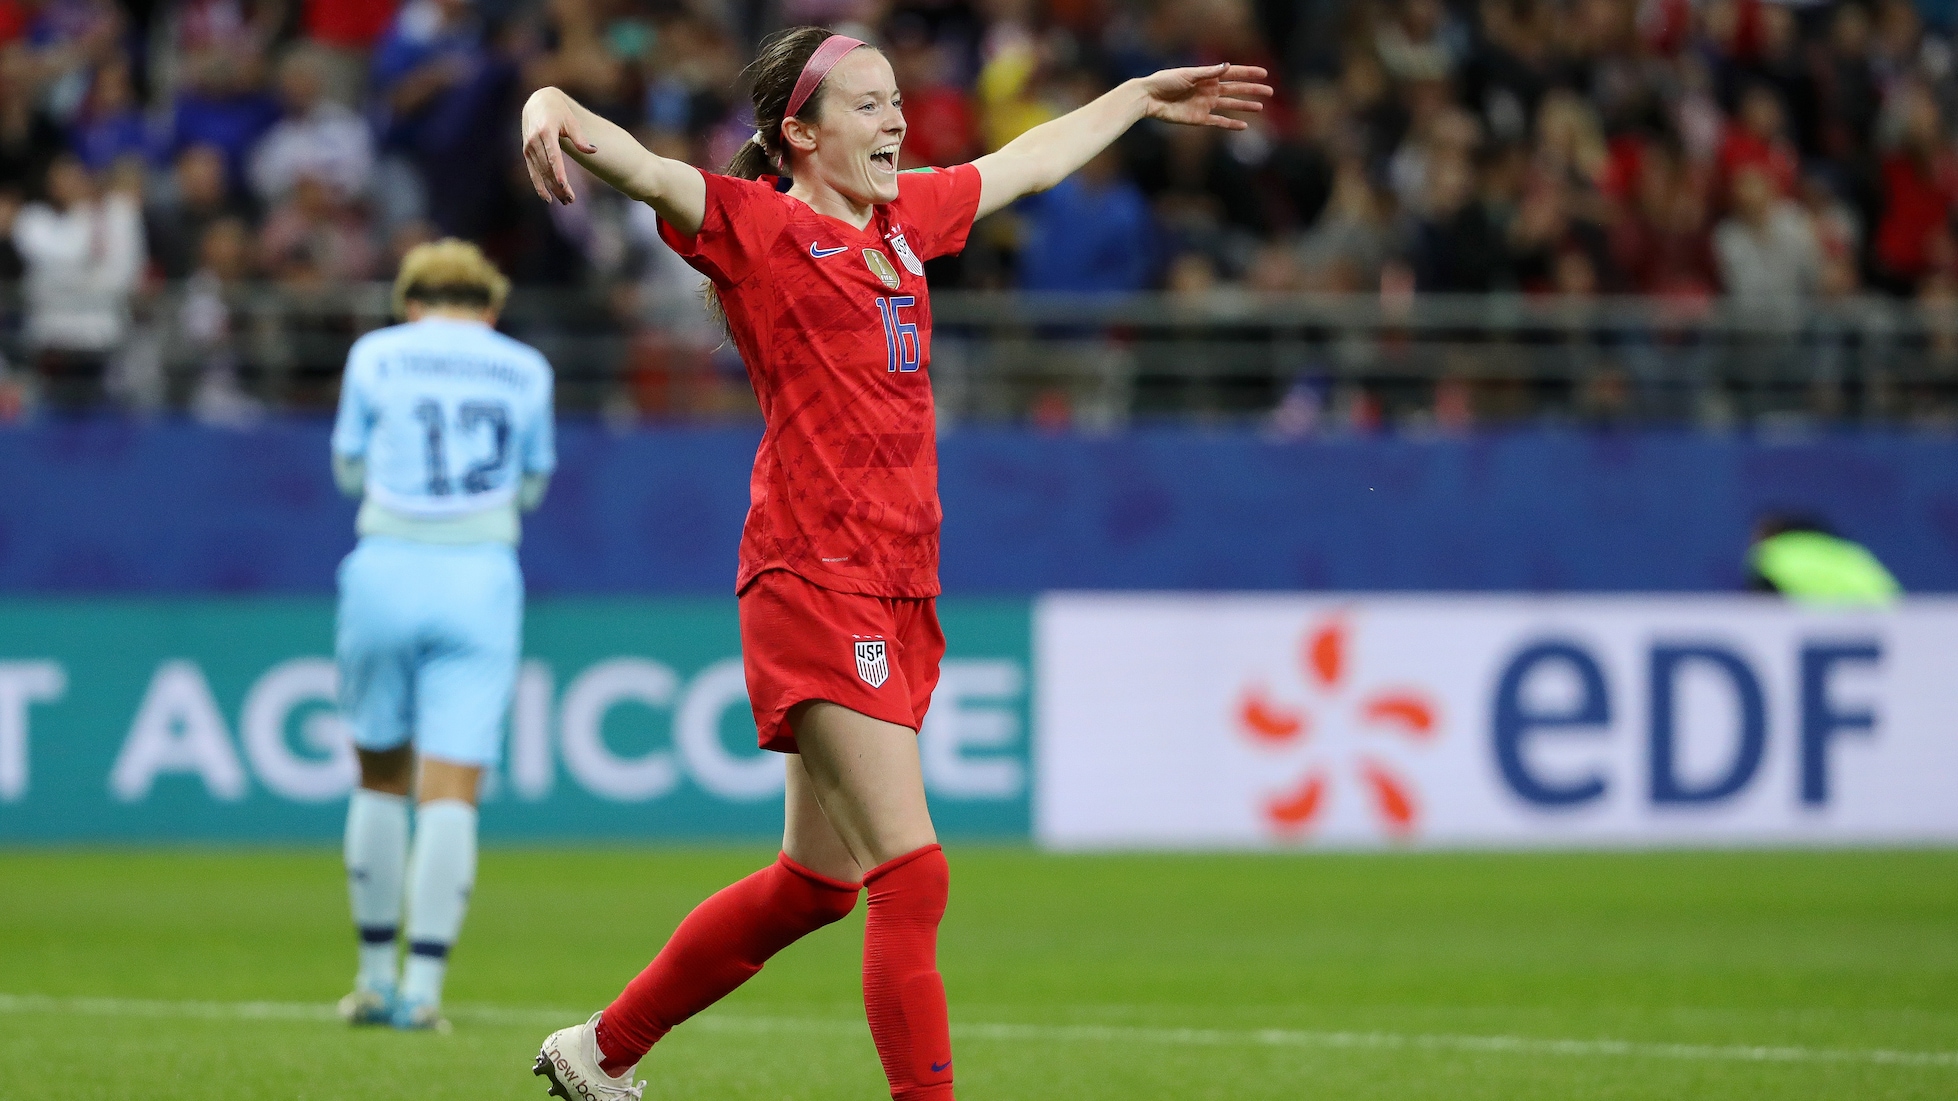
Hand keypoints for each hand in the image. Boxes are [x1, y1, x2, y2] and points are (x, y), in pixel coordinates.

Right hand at [521, 87, 597, 204]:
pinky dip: (539, 186)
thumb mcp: (571, 121)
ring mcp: (528, 147)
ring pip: (541, 173)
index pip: (553, 155)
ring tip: (566, 201)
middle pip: (547, 168)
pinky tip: (548, 198)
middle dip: (558, 186)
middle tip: (571, 200)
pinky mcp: (526, 153)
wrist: (537, 103)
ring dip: (552, 189)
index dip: (558, 171)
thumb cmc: (559, 112)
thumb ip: (580, 138)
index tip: (563, 185)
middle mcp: (534, 141)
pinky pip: (532, 172)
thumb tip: (593, 150)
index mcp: (546, 131)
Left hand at [1135, 63, 1271, 129]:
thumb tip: (1228, 66)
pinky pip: (1219, 122)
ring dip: (1245, 106)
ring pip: (1231, 105)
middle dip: (1253, 91)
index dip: (1249, 73)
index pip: (1233, 74)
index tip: (1264, 74)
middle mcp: (1209, 90)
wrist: (1149, 98)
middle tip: (1270, 92)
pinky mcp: (1199, 118)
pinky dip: (1231, 124)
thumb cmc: (1166, 81)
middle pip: (1236, 90)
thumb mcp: (1188, 74)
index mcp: (1208, 76)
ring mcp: (1205, 104)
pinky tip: (1244, 126)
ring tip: (1261, 108)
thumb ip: (1209, 72)